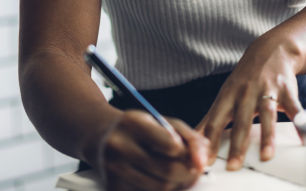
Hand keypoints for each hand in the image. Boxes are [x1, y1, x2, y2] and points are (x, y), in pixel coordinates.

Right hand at [92, 110, 208, 190]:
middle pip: (167, 171)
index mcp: (134, 123)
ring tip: (180, 174)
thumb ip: (189, 136)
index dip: (188, 154)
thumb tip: (204, 158)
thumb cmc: (138, 128)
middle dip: (189, 174)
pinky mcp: (112, 186)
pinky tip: (162, 180)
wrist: (101, 136)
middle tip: (195, 171)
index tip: (194, 156)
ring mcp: (114, 168)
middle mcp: (120, 146)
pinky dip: (161, 190)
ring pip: (159, 188)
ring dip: (177, 185)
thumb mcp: (163, 121)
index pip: (170, 145)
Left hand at [196, 35, 303, 170]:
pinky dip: (300, 123)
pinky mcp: (287, 90)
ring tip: (266, 155)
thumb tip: (192, 140)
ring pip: (266, 115)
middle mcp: (246, 93)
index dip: (210, 141)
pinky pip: (294, 108)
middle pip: (240, 122)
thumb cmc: (245, 79)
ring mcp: (267, 91)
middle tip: (234, 165)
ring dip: (267, 136)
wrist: (271, 50)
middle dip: (237, 144)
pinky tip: (305, 138)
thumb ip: (210, 119)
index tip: (207, 161)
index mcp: (228, 97)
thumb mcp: (225, 95)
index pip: (216, 122)